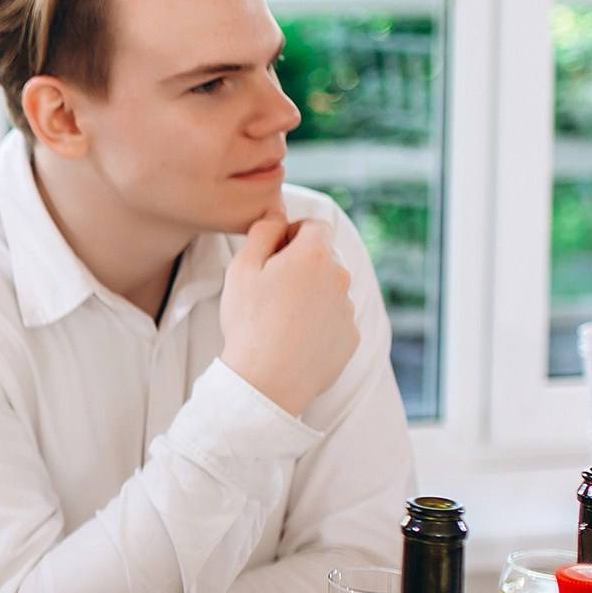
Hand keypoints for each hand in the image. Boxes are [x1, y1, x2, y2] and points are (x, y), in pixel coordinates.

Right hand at [217, 206, 360, 417]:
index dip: (290, 234)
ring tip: (279, 322)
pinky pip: (334, 322)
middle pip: (321, 260)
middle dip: (299, 269)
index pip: (313, 226)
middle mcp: (340, 277)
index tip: (272, 255)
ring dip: (309, 298)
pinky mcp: (349, 338)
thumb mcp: (242, 268)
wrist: (267, 380)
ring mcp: (348, 310)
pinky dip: (318, 326)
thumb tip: (277, 211)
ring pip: (328, 292)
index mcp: (314, 254)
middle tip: (268, 293)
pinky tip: (293, 341)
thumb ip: (262, 230)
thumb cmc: (250, 322)